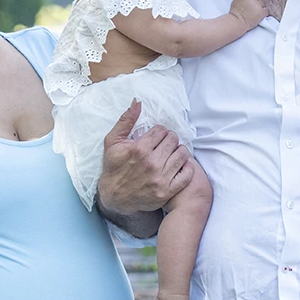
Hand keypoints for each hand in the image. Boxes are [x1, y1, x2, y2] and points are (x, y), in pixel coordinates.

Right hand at [97, 99, 193, 214]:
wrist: (115, 197)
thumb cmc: (113, 167)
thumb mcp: (112, 142)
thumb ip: (125, 120)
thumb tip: (137, 101)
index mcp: (139, 150)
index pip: (161, 130)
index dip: (160, 132)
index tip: (156, 137)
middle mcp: (151, 164)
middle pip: (173, 140)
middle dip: (169, 140)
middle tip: (164, 145)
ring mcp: (160, 178)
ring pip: (182, 154)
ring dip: (178, 151)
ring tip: (171, 154)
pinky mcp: (167, 191)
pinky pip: (187, 174)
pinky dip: (186, 167)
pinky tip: (178, 165)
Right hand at [229, 0, 266, 29]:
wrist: (237, 22)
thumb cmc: (235, 13)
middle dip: (256, 1)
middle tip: (252, 8)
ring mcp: (257, 4)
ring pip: (262, 3)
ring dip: (260, 7)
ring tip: (254, 12)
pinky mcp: (261, 12)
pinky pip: (266, 10)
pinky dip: (263, 13)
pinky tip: (258, 15)